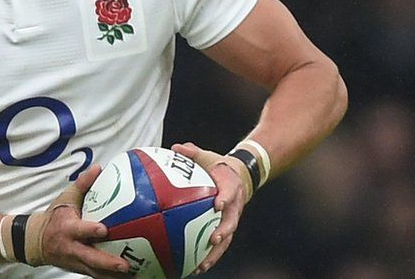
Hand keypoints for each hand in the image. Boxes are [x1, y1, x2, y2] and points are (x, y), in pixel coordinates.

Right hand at [20, 165, 132, 277]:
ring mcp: (76, 261)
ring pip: (95, 272)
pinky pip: (96, 276)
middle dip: (107, 263)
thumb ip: (83, 184)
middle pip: (90, 257)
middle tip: (126, 265)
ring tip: (134, 275)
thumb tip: (98, 168)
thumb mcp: (65, 198)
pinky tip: (129, 278)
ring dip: (113, 275)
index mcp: (67, 228)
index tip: (104, 229)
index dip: (90, 230)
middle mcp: (71, 247)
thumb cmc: (54, 217)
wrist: (35, 241)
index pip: (79, 230)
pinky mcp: (79, 269)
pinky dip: (111, 278)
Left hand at [172, 142, 250, 274]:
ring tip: (202, 265)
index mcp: (230, 185)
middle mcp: (234, 205)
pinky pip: (220, 245)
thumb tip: (175, 147)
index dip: (225, 198)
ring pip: (227, 239)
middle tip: (213, 239)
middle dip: (224, 231)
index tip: (218, 205)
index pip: (229, 192)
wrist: (239, 175)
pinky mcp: (226, 228)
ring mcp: (232, 219)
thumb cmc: (217, 166)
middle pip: (232, 221)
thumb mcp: (207, 156)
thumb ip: (192, 152)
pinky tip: (196, 268)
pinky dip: (210, 256)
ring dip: (216, 252)